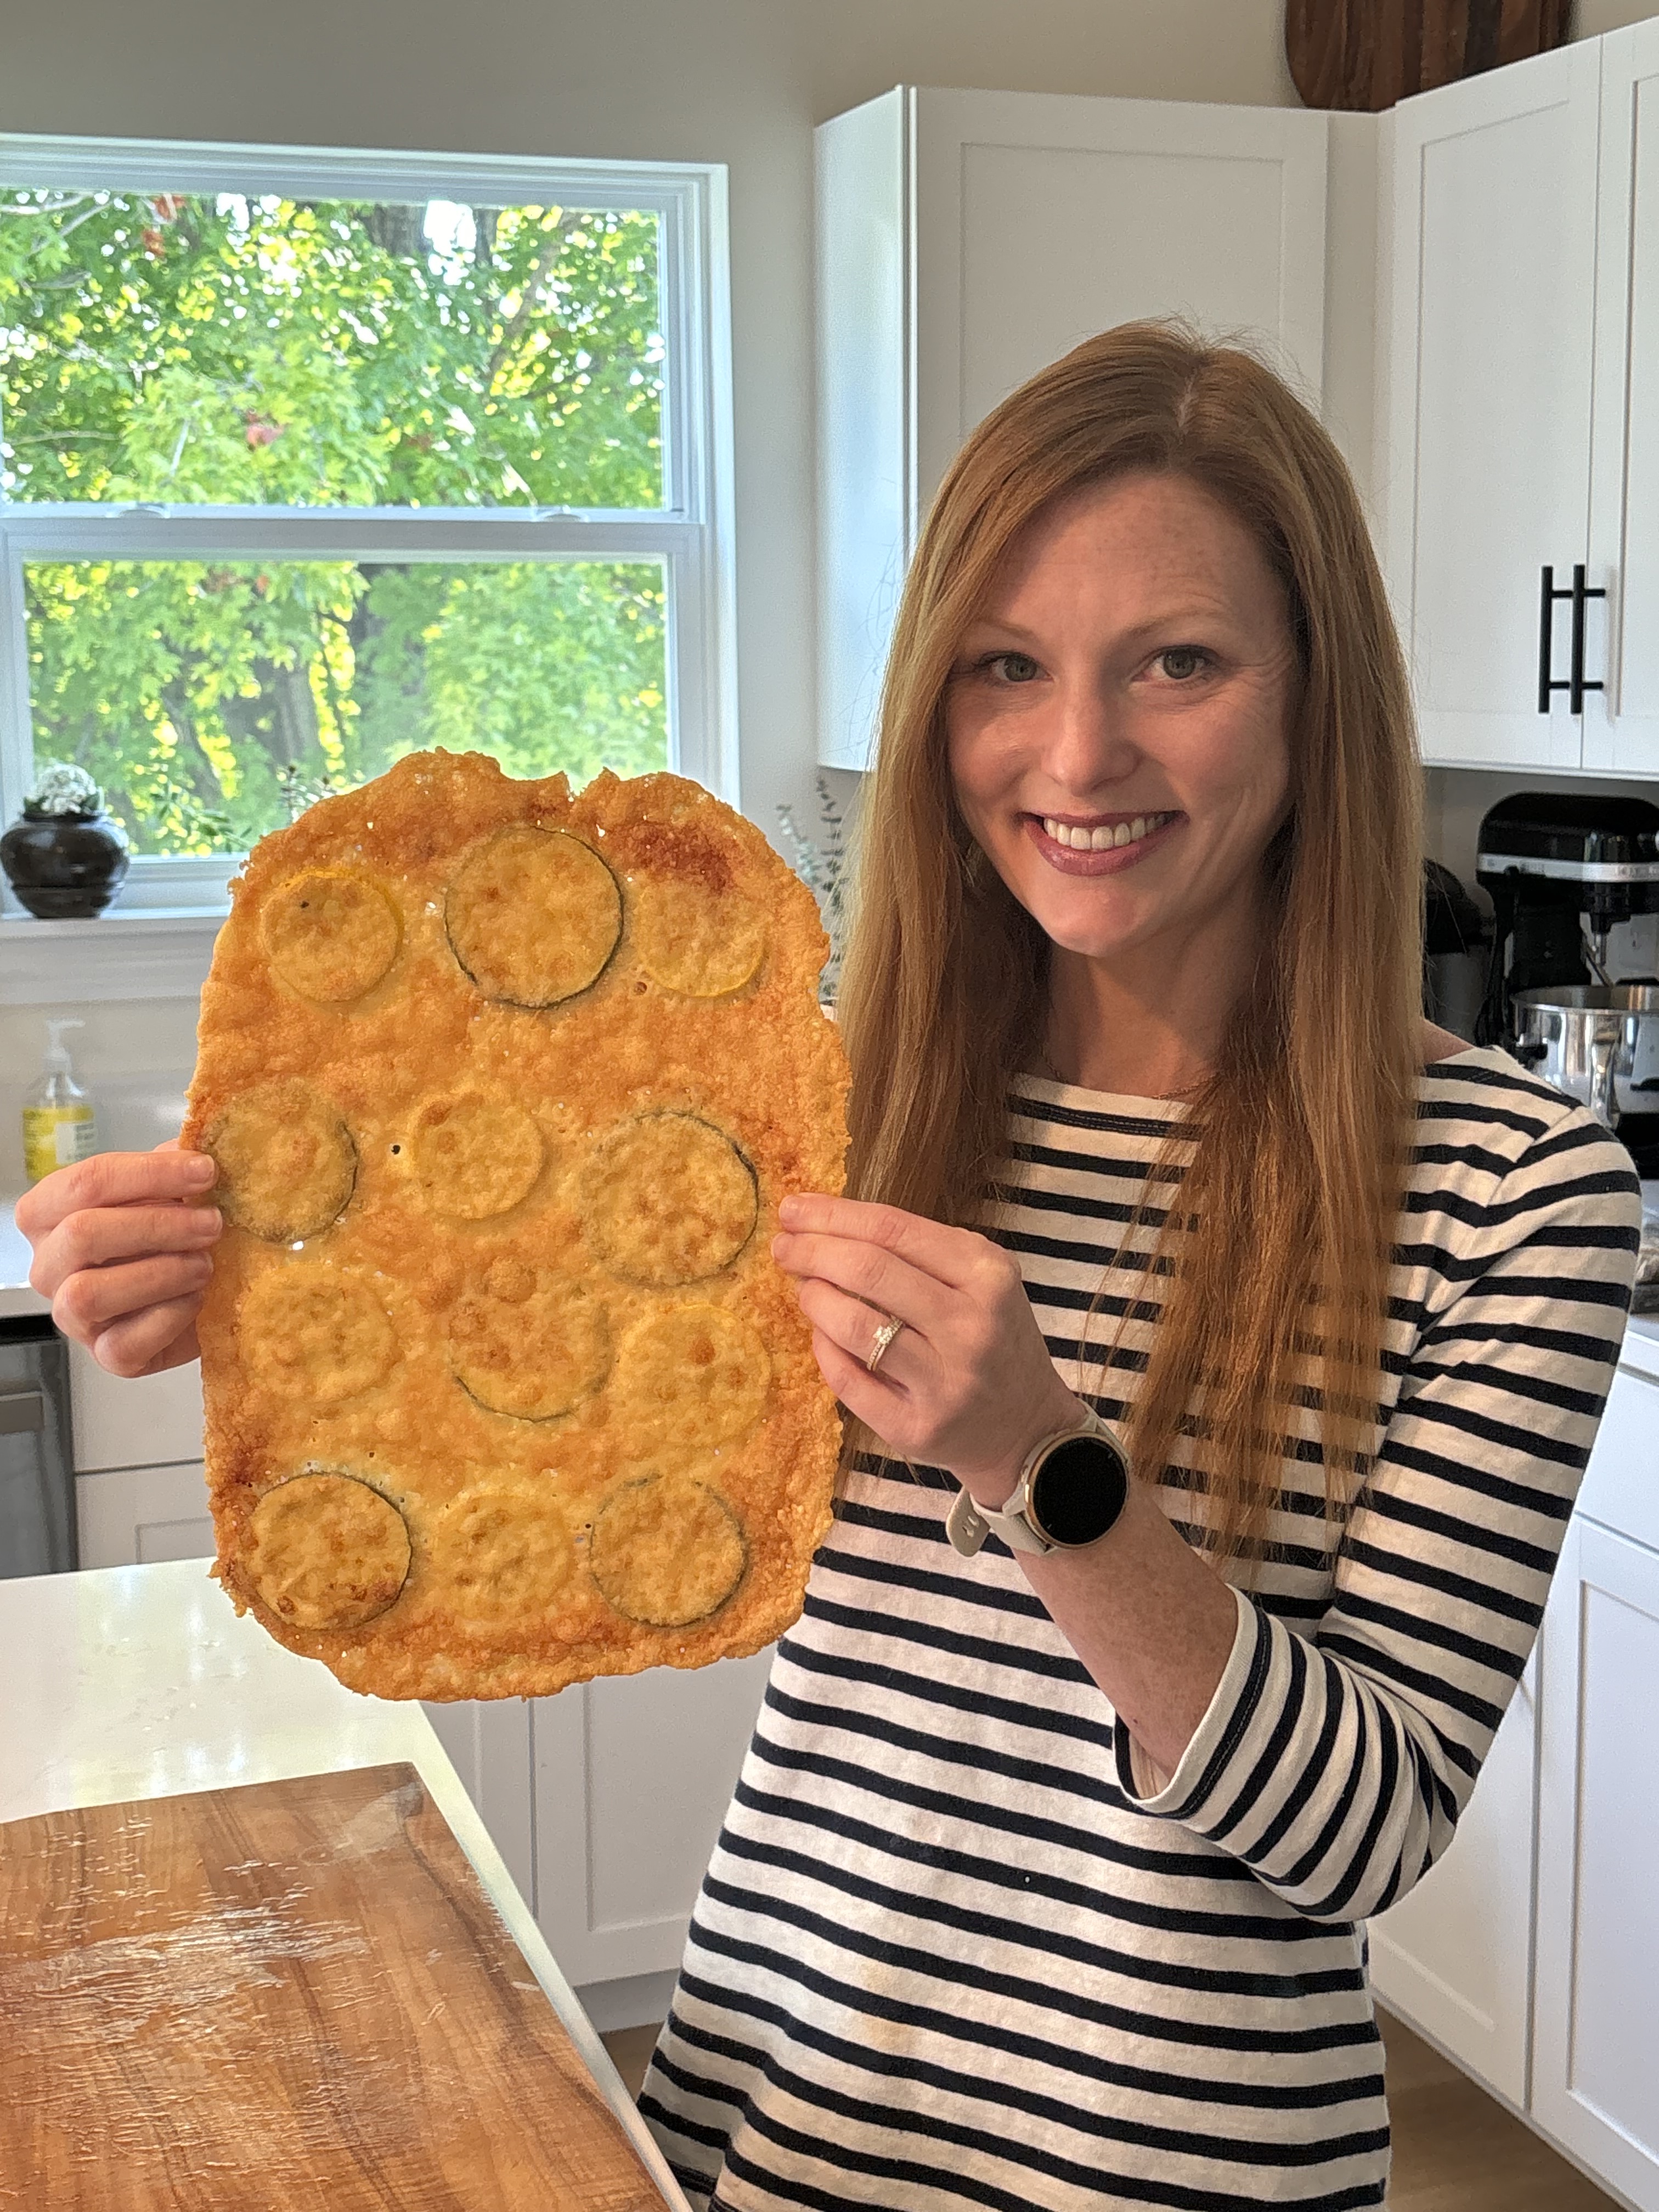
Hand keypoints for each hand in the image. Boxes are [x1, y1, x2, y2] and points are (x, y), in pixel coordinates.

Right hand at [17, 1142, 220, 1377]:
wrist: (209, 1291)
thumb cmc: (178, 1235)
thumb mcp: (176, 1191)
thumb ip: (177, 1168)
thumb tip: (196, 1145)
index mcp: (52, 1213)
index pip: (84, 1183)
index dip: (149, 1173)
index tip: (205, 1171)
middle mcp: (50, 1265)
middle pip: (83, 1233)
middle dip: (158, 1224)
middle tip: (213, 1222)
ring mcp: (71, 1315)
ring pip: (90, 1292)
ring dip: (160, 1272)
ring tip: (206, 1263)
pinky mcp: (106, 1355)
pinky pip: (124, 1342)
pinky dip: (170, 1317)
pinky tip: (198, 1299)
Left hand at [771, 1192, 1082, 1498]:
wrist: (1027, 1426)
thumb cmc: (991, 1337)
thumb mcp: (979, 1279)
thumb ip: (916, 1251)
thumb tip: (824, 1225)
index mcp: (987, 1274)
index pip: (893, 1229)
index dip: (833, 1215)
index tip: (793, 1210)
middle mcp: (970, 1325)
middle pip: (868, 1270)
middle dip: (812, 1251)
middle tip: (783, 1246)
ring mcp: (944, 1381)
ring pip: (853, 1325)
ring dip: (813, 1298)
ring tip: (804, 1288)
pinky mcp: (916, 1426)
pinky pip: (847, 1379)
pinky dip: (823, 1349)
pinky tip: (821, 1334)